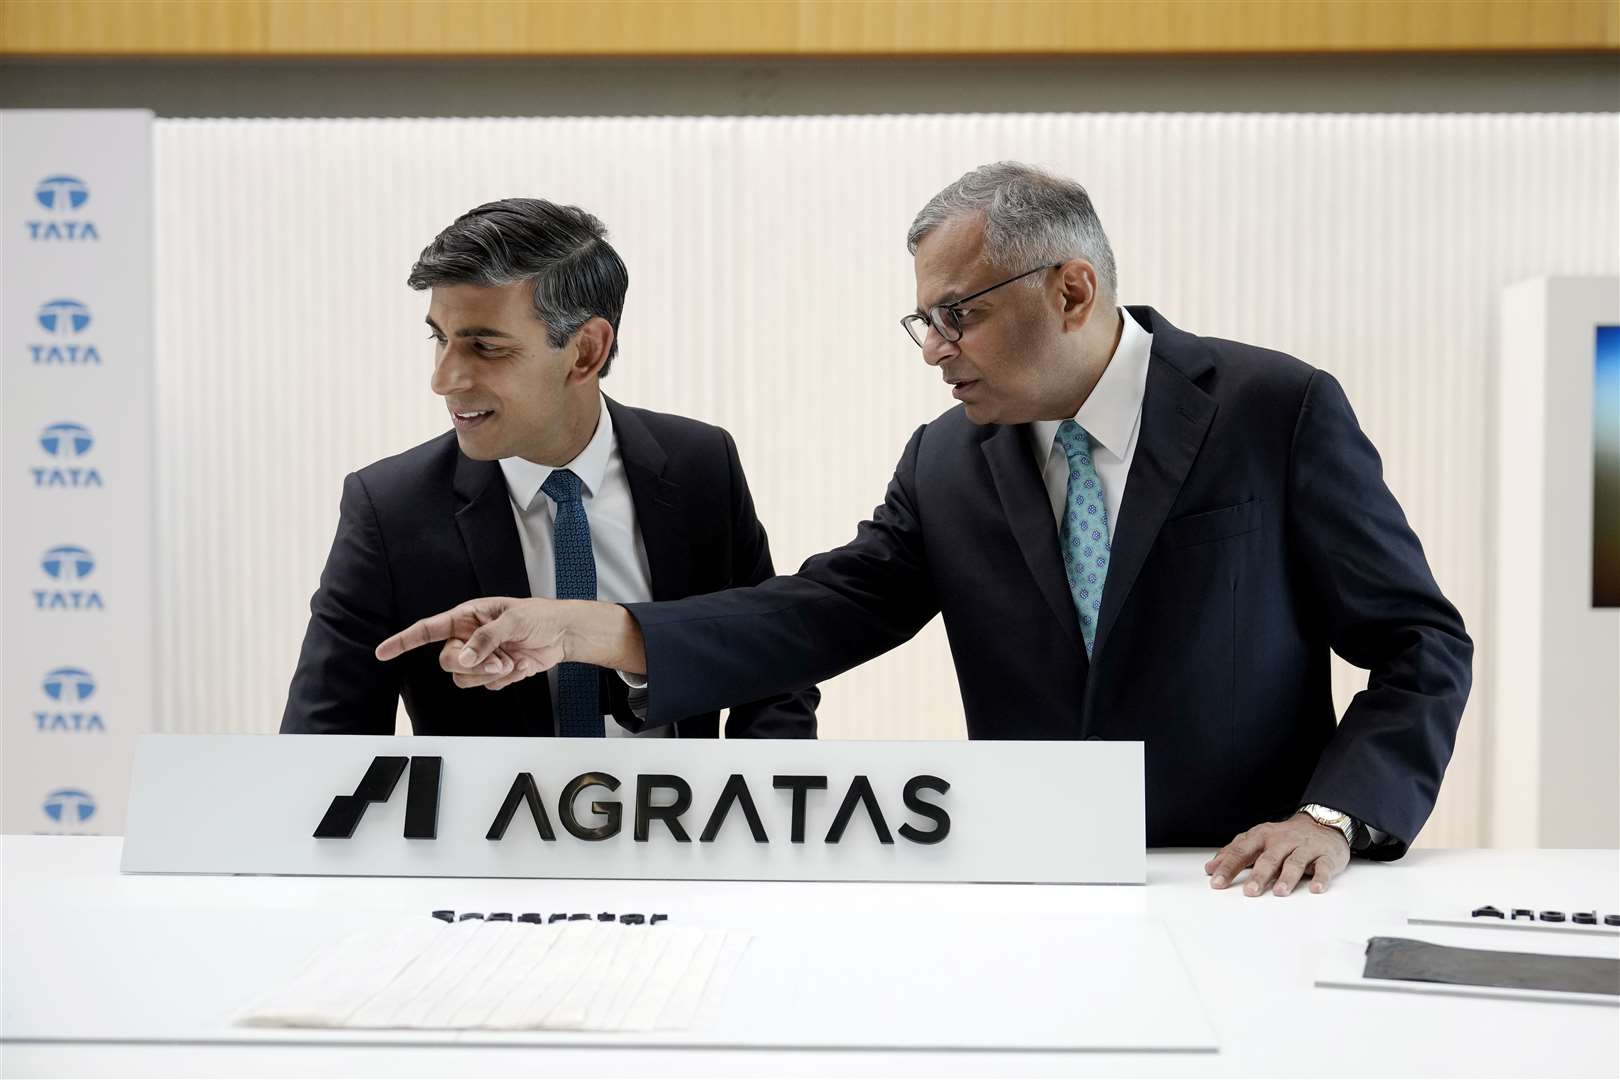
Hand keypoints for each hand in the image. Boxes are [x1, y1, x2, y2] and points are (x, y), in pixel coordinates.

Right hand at [374, 596, 567, 690]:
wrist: (563, 634)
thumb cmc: (539, 616)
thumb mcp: (513, 620)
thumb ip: (486, 638)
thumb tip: (465, 657)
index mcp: (467, 617)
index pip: (428, 630)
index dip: (404, 641)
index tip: (382, 652)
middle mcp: (469, 637)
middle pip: (447, 661)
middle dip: (471, 665)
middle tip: (496, 661)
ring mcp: (480, 657)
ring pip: (463, 677)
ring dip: (487, 674)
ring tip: (509, 662)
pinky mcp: (494, 672)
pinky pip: (485, 685)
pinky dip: (503, 680)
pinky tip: (519, 665)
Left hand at [1204, 812, 1350, 896]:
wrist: (1322, 823)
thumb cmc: (1285, 837)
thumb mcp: (1258, 840)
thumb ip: (1234, 853)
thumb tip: (1210, 868)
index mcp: (1262, 836)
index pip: (1242, 851)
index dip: (1228, 866)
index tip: (1217, 881)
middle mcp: (1283, 840)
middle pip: (1269, 858)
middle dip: (1258, 875)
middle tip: (1249, 891)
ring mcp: (1305, 848)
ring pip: (1295, 862)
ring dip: (1287, 877)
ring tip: (1280, 892)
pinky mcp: (1326, 856)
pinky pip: (1323, 867)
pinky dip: (1320, 878)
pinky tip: (1315, 888)